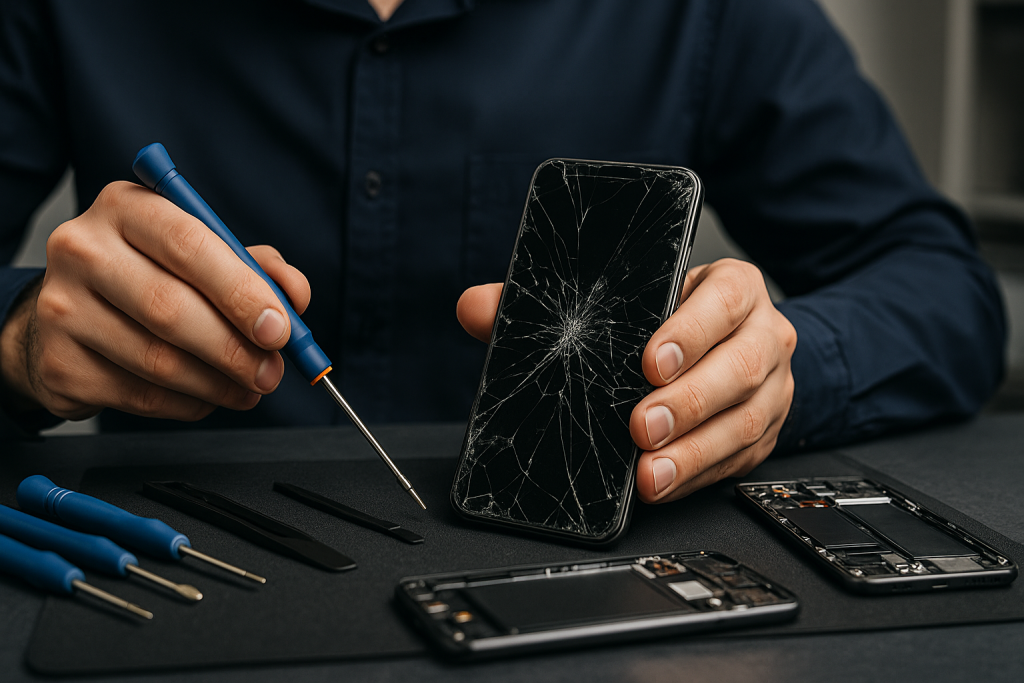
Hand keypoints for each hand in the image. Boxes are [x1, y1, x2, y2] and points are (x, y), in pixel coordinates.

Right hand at [0, 181, 310, 421]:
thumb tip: (294, 295)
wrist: (71, 315)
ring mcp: (62, 308)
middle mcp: (83, 250)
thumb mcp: (205, 254)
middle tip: (272, 371)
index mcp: (126, 208)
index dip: (241, 290)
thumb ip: (258, 267)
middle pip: (170, 309)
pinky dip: (189, 403)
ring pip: (158, 360)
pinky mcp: (59, 364)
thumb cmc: (152, 276)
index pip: (188, 244)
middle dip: (235, 350)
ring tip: (250, 388)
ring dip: (219, 384)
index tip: (279, 328)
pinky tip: (208, 396)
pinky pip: (140, 395)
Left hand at [456, 258, 795, 502]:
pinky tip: (665, 484)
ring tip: (649, 473)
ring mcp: (771, 387)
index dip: (692, 330)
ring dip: (694, 452)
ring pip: (745, 421)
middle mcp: (761, 334)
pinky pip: (739, 460)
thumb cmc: (671, 314)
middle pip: (738, 367)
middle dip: (688, 402)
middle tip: (641, 427)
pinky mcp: (764, 433)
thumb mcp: (627, 296)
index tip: (652, 360)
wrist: (736, 337)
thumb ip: (551, 299)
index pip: (723, 299)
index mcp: (731, 288)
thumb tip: (476, 307)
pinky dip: (699, 476)